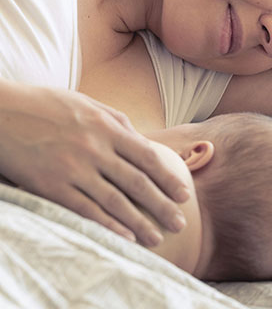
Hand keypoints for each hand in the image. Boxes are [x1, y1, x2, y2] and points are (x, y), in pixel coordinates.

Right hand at [0, 80, 188, 244]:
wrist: (2, 112)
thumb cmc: (47, 105)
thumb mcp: (88, 103)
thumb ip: (118, 121)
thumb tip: (143, 140)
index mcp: (107, 127)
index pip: (148, 157)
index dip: (169, 178)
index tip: (184, 194)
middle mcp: (95, 149)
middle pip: (137, 183)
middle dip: (162, 205)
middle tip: (180, 223)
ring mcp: (74, 169)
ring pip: (115, 201)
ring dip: (139, 222)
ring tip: (157, 237)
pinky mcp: (51, 186)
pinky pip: (85, 209)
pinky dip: (107, 225)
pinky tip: (124, 237)